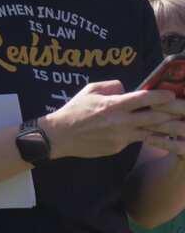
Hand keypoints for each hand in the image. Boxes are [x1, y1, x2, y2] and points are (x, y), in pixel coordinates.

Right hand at [40, 82, 178, 160]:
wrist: (60, 136)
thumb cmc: (74, 110)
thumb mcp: (89, 90)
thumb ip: (111, 86)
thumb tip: (127, 89)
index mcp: (113, 105)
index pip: (142, 99)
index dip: (160, 96)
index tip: (173, 95)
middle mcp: (120, 121)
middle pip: (155, 117)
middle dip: (176, 113)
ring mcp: (121, 136)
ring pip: (153, 132)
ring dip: (173, 131)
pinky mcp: (119, 146)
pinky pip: (139, 140)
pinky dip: (155, 139)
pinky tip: (170, 142)